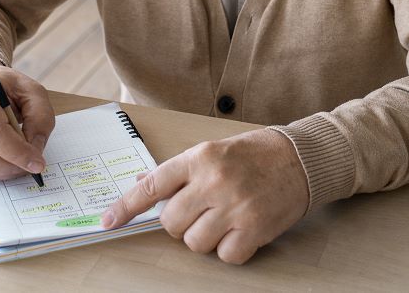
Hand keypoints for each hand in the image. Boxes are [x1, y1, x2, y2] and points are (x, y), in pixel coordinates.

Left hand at [101, 128, 308, 263]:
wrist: (302, 158)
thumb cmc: (256, 153)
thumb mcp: (214, 150)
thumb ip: (180, 170)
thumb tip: (143, 182)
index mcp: (200, 157)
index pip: (152, 185)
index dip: (125, 206)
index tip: (107, 221)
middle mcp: (214, 181)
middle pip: (170, 223)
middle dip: (180, 223)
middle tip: (200, 211)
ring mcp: (234, 207)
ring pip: (194, 243)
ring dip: (205, 238)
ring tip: (224, 219)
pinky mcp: (254, 229)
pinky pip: (224, 257)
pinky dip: (229, 250)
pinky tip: (241, 231)